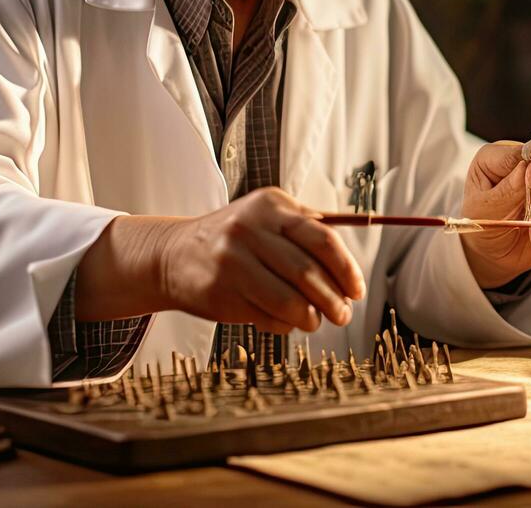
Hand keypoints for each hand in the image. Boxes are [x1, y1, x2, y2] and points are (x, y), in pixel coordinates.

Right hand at [156, 188, 365, 334]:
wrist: (174, 254)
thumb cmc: (233, 239)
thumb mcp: (266, 218)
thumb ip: (306, 231)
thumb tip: (349, 270)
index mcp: (270, 206)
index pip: (323, 238)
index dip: (346, 269)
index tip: (356, 290)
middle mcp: (249, 229)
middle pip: (308, 272)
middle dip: (334, 300)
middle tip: (343, 314)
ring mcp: (231, 261)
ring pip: (289, 300)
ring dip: (311, 317)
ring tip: (316, 321)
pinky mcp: (219, 292)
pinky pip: (266, 316)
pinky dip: (285, 325)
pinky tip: (287, 321)